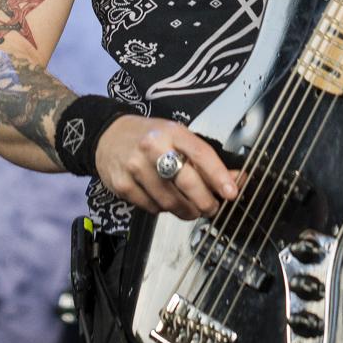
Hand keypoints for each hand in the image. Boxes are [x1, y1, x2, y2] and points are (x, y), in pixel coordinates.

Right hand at [94, 115, 238, 219]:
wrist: (108, 135)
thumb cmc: (149, 136)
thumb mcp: (177, 137)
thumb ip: (204, 158)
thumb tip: (234, 177)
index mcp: (171, 132)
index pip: (201, 154)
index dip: (219, 175)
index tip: (231, 191)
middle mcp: (153, 147)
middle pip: (187, 182)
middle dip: (205, 202)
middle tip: (212, 208)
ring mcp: (135, 167)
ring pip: (170, 201)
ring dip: (186, 210)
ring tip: (190, 207)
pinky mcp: (123, 185)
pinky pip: (152, 208)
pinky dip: (163, 209)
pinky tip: (164, 199)